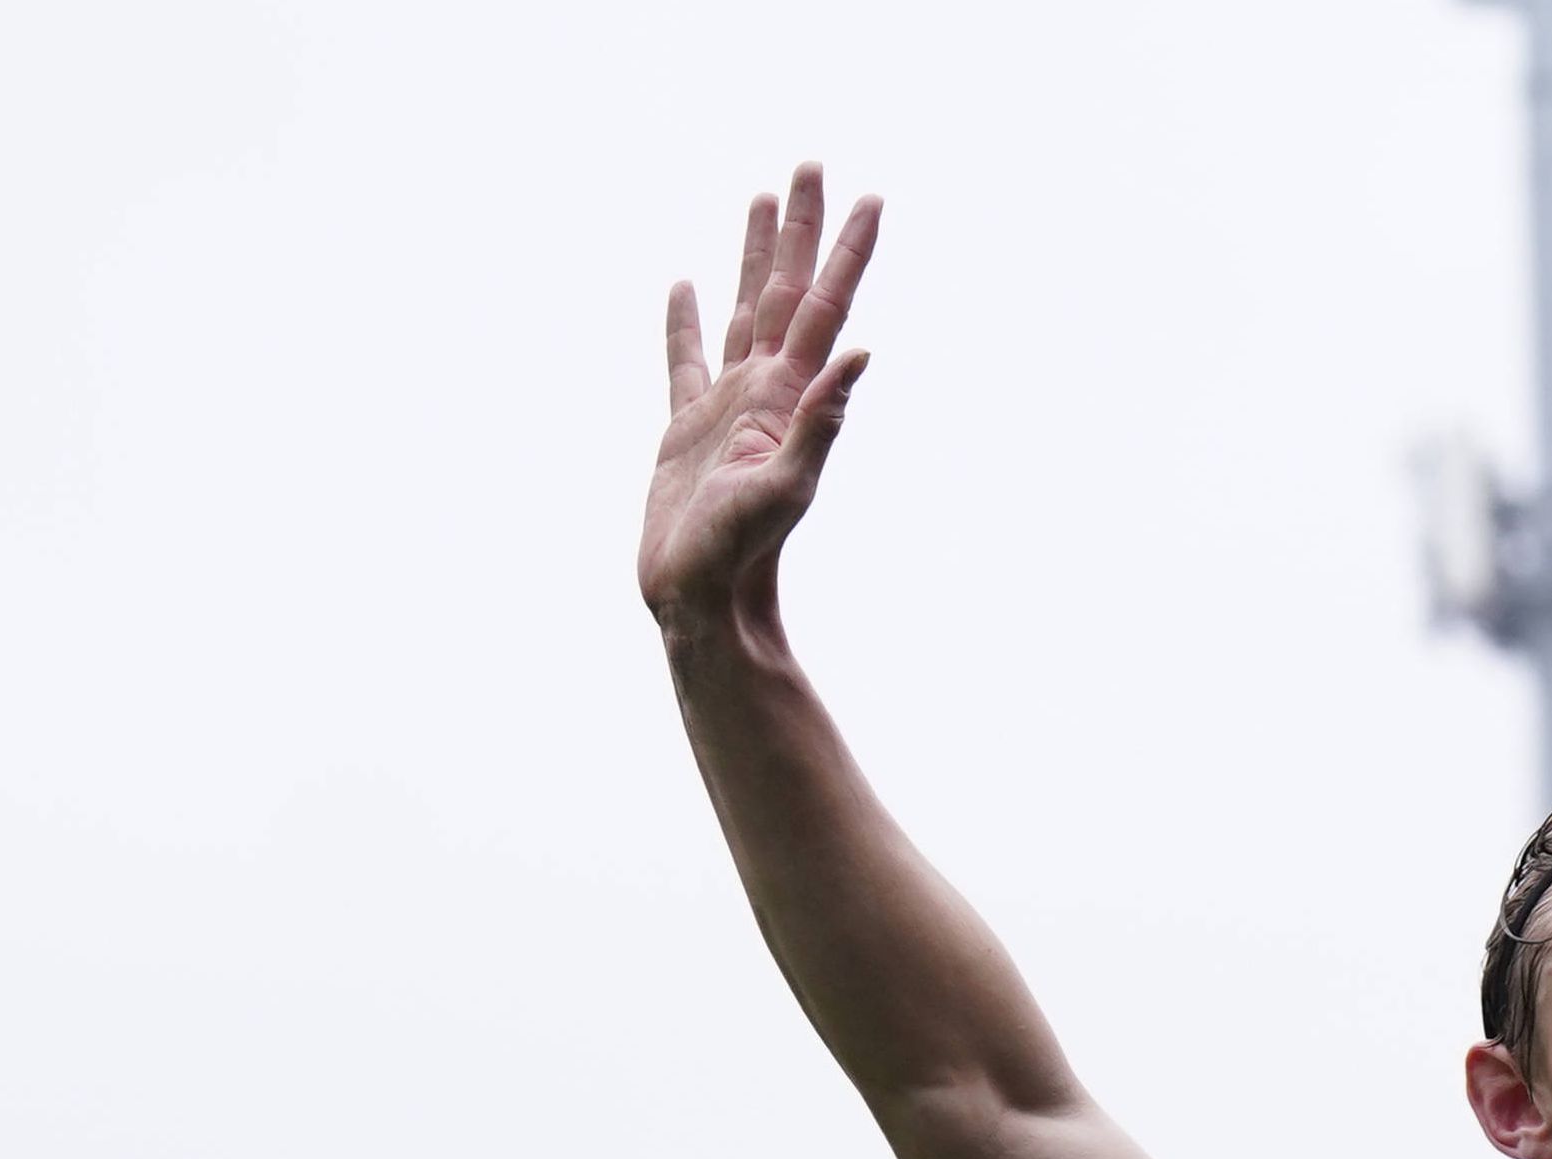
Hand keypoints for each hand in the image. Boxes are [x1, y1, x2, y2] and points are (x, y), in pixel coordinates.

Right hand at [641, 164, 881, 628]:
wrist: (702, 601)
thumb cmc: (741, 554)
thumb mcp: (786, 487)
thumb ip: (822, 423)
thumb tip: (862, 353)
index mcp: (789, 395)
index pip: (823, 307)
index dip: (847, 253)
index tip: (869, 197)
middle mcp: (764, 390)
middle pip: (784, 289)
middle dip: (801, 229)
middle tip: (812, 164)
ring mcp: (726, 406)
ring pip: (740, 308)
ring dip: (753, 255)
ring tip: (761, 199)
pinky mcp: (685, 429)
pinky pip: (684, 359)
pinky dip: (683, 320)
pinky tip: (682, 284)